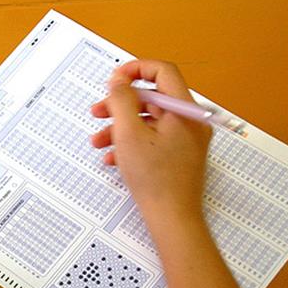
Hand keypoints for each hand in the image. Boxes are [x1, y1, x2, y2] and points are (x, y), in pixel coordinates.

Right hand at [89, 60, 211, 224]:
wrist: (172, 217)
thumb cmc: (156, 180)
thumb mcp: (129, 133)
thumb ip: (121, 100)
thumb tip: (119, 81)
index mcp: (184, 110)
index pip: (162, 72)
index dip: (135, 70)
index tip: (115, 79)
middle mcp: (189, 121)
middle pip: (151, 98)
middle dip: (120, 105)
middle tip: (99, 111)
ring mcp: (185, 140)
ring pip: (147, 121)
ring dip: (119, 127)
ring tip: (99, 141)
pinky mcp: (178, 155)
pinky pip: (151, 139)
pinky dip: (130, 143)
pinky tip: (114, 157)